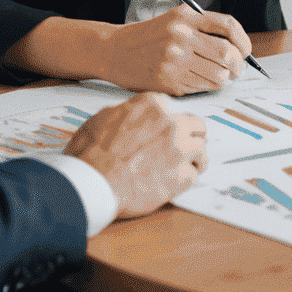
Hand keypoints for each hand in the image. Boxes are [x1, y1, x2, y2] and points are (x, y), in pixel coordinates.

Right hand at [65, 92, 207, 218]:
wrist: (94, 185)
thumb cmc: (91, 156)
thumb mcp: (100, 119)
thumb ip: (124, 112)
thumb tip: (128, 114)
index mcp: (152, 106)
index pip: (172, 107)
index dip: (170, 120)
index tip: (169, 129)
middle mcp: (171, 123)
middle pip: (197, 125)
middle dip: (193, 135)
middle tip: (188, 145)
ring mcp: (180, 148)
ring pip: (201, 150)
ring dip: (195, 158)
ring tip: (191, 166)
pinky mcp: (182, 175)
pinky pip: (193, 175)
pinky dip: (185, 180)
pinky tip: (176, 183)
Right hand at [98, 5, 250, 94]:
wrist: (114, 51)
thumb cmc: (148, 37)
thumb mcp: (176, 19)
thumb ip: (204, 28)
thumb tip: (237, 47)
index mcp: (187, 16)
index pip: (228, 27)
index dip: (243, 41)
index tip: (246, 51)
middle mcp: (182, 36)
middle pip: (227, 53)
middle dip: (237, 65)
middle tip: (236, 69)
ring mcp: (175, 60)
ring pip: (217, 75)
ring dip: (222, 79)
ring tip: (217, 76)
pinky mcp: (169, 81)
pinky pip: (201, 88)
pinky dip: (205, 86)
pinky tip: (197, 81)